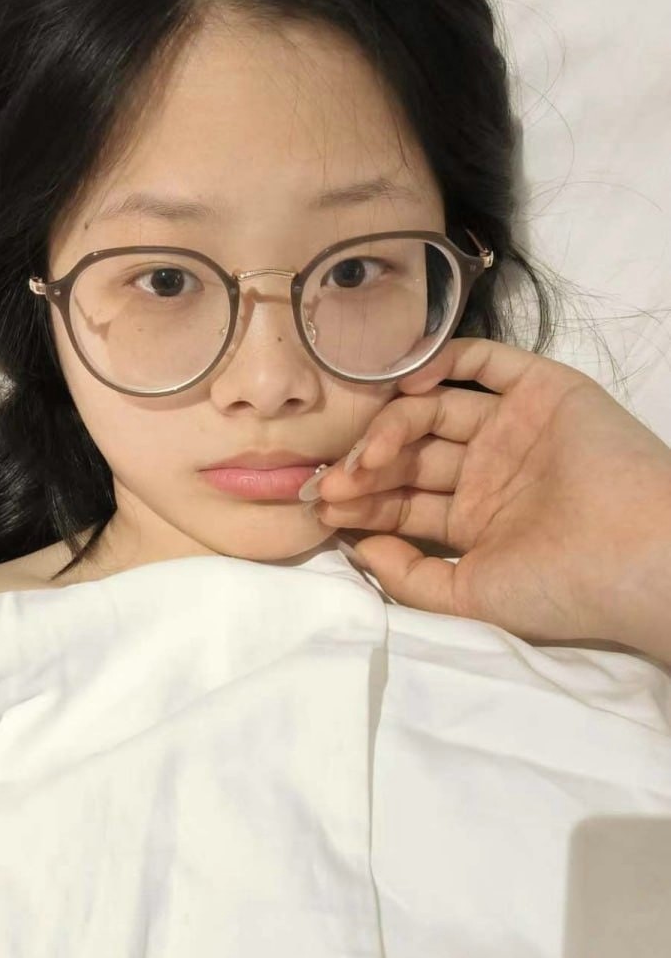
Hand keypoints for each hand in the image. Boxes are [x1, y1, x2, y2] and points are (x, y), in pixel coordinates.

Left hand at [311, 336, 670, 648]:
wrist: (636, 556)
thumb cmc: (558, 585)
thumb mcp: (467, 595)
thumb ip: (407, 575)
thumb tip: (356, 546)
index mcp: (474, 519)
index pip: (401, 499)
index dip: (360, 501)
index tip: (320, 507)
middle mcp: (489, 470)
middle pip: (411, 454)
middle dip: (366, 468)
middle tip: (332, 484)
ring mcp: (514, 428)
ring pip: (435, 410)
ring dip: (391, 426)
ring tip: (365, 455)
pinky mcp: (543, 391)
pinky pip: (486, 363)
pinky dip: (443, 362)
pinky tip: (405, 386)